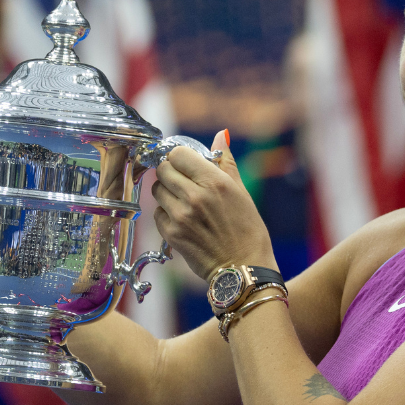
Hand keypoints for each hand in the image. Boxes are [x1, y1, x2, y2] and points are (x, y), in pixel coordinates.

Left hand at [151, 131, 277, 279]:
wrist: (243, 269)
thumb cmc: (248, 231)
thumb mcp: (242, 192)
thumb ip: (226, 161)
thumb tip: (221, 134)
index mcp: (215, 182)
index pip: (178, 154)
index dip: (180, 157)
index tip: (185, 164)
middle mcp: (195, 196)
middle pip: (163, 169)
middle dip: (171, 172)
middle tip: (182, 181)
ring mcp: (181, 216)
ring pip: (157, 190)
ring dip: (167, 192)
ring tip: (184, 202)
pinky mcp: (172, 234)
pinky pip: (157, 213)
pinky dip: (166, 213)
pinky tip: (183, 220)